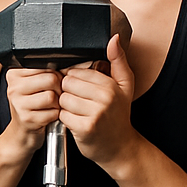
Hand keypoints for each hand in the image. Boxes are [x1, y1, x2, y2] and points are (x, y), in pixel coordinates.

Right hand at [4, 66, 62, 153]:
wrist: (23, 130)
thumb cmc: (34, 104)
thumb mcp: (38, 83)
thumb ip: (52, 71)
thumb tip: (84, 62)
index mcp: (15, 72)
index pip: (46, 64)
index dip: (56, 73)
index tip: (53, 81)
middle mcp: (14, 86)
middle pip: (51, 78)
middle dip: (59, 88)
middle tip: (54, 95)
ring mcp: (18, 103)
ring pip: (52, 96)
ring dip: (58, 103)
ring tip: (51, 106)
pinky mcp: (26, 118)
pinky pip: (52, 112)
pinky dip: (55, 115)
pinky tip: (48, 115)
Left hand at [58, 35, 137, 172]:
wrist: (120, 147)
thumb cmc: (118, 115)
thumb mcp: (124, 86)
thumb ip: (118, 60)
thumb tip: (114, 38)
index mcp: (111, 84)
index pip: (77, 71)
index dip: (75, 80)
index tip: (82, 89)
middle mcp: (105, 98)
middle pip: (67, 83)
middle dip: (69, 92)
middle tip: (80, 102)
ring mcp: (95, 113)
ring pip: (63, 99)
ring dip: (66, 107)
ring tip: (78, 112)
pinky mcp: (85, 128)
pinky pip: (63, 115)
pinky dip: (66, 120)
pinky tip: (76, 122)